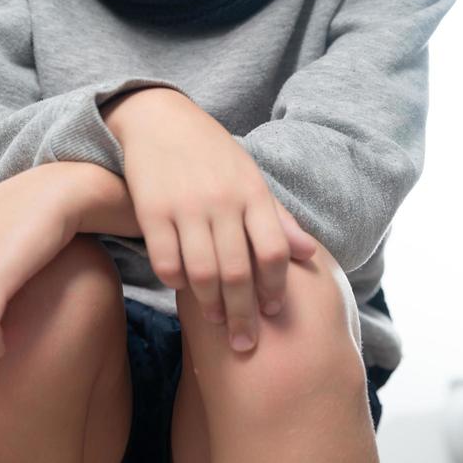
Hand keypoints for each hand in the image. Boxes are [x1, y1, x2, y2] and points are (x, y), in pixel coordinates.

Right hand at [103, 89, 316, 351]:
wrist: (159, 118)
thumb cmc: (211, 153)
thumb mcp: (249, 177)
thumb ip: (277, 218)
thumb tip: (310, 254)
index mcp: (252, 192)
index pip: (275, 251)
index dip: (276, 288)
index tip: (272, 311)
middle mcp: (222, 200)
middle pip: (239, 271)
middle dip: (245, 315)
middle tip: (245, 344)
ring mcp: (186, 206)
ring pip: (203, 272)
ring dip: (211, 306)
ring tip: (216, 323)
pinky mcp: (152, 210)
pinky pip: (166, 260)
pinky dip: (176, 282)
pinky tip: (183, 288)